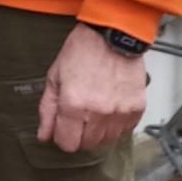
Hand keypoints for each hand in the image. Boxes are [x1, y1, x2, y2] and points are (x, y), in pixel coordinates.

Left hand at [36, 23, 147, 151]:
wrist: (112, 35)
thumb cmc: (82, 51)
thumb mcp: (55, 77)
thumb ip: (47, 110)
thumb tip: (44, 135)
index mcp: (73, 105)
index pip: (67, 144)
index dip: (63, 138)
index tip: (63, 129)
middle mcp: (98, 113)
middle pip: (88, 145)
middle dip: (80, 134)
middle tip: (79, 115)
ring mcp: (120, 112)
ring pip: (107, 140)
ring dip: (99, 130)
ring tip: (95, 108)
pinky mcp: (137, 108)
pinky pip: (125, 130)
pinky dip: (117, 123)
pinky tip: (111, 105)